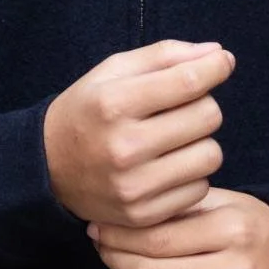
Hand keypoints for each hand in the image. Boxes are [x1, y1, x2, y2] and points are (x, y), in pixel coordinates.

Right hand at [43, 40, 232, 228]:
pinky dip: (191, 175)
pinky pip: (200, 189)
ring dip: (201, 142)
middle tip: (182, 108)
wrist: (47, 167)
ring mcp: (134, 186)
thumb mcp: (112, 71)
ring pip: (211, 155)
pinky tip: (167, 167)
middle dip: (202, 105)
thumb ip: (164, 56)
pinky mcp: (143, 214)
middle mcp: (124, 147)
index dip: (214, 67)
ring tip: (176, 140)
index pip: (188, 82)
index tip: (221, 63)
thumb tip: (219, 54)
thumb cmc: (88, 111)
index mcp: (114, 103)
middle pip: (208, 117)